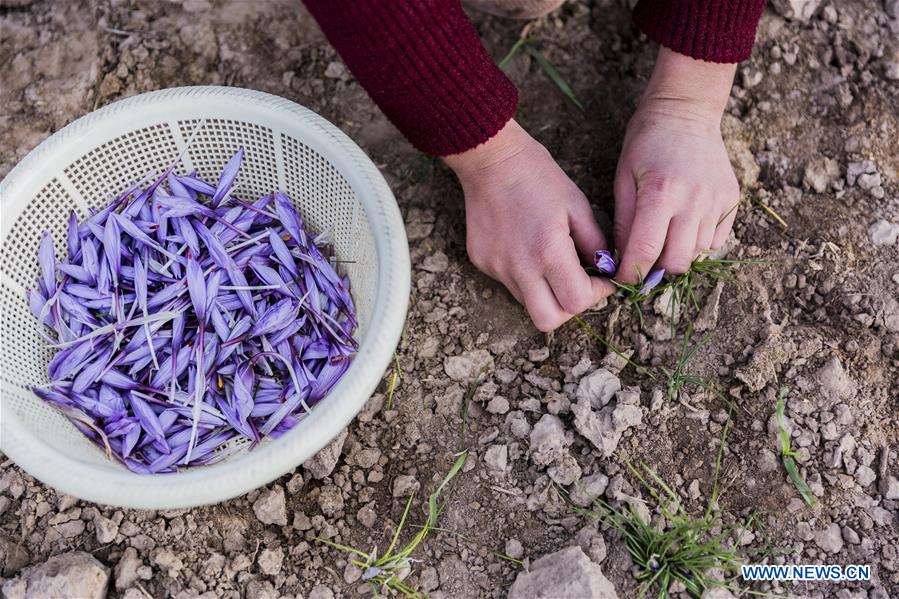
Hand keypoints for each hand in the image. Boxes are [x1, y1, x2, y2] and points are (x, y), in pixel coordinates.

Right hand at [445, 120, 614, 331]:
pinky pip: (509, 283)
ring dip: (547, 292)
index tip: (602, 279)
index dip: (597, 295)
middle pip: (548, 320)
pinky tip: (526, 247)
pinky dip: (525, 276)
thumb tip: (605, 268)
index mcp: (548, 251)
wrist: (490, 159)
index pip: (577, 301)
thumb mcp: (577, 204)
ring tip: (552, 263)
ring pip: (527, 303)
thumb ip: (595, 242)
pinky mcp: (481, 262)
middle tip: (578, 286)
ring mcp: (496, 267)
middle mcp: (519, 267)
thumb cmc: (537, 175)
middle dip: (569, 308)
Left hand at [614, 48, 739, 282]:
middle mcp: (694, 201)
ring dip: (677, 255)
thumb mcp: (624, 179)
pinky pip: (717, 240)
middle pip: (677, 262)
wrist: (685, 111)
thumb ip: (624, 222)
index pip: (646, 251)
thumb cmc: (646, 143)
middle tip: (643, 263)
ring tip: (663, 239)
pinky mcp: (732, 199)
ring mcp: (717, 201)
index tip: (621, 279)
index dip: (631, 273)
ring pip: (698, 253)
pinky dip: (699, 243)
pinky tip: (684, 227)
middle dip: (656, 270)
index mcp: (660, 194)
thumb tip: (620, 259)